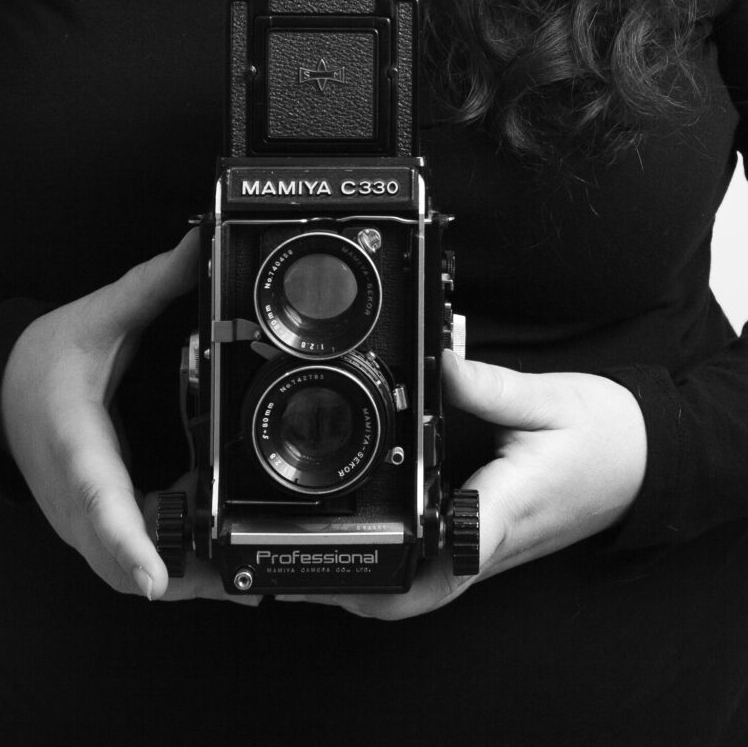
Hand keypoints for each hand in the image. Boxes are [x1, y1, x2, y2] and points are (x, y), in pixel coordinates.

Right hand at [0, 231, 252, 602]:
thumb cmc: (40, 362)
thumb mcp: (97, 316)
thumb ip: (152, 284)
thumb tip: (201, 245)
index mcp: (76, 449)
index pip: (100, 505)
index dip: (129, 544)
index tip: (156, 578)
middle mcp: (75, 505)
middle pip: (126, 567)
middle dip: (185, 574)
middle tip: (240, 561)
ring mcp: (80, 529)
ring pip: (133, 578)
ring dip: (185, 570)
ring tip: (233, 539)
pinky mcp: (90, 536)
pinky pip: (134, 566)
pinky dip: (174, 559)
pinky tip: (206, 526)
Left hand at [280, 351, 648, 620]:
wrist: (651, 459)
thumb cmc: (606, 434)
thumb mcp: (547, 397)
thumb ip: (486, 386)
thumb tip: (437, 365)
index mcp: (505, 510)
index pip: (444, 560)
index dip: (390, 572)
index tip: (342, 567)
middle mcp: (496, 543)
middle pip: (422, 594)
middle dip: (363, 591)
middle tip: (306, 573)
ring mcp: (495, 550)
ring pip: (430, 588)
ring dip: (379, 583)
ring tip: (321, 557)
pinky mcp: (495, 541)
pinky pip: (443, 568)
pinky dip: (405, 564)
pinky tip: (374, 536)